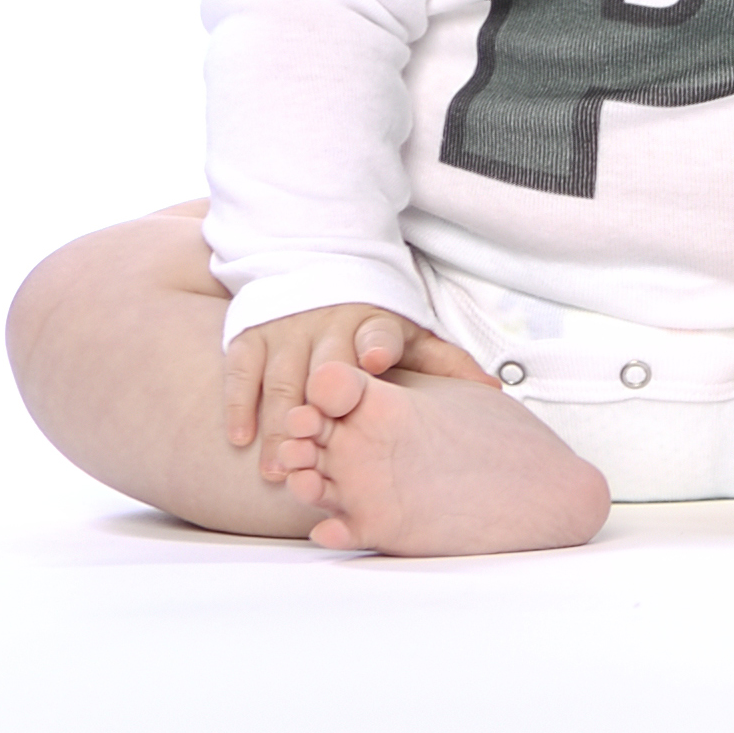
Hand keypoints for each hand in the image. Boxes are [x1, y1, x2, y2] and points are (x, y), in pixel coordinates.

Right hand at [222, 301, 489, 468]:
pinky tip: (240, 439)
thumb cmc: (372, 322)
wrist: (315, 265)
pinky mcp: (250, 336)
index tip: (378, 359)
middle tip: (313, 452)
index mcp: (373, 322)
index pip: (378, 333)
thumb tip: (494, 392)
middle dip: (318, 411)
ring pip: (281, 382)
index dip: (378, 345)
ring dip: (277, 425)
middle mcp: (327, 324)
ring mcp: (286, 330)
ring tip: (279, 467)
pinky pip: (241, 373)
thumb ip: (445, 363)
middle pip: (324, 373)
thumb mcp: (410, 334)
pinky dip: (239, 406)